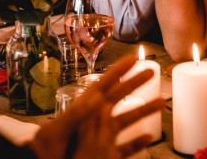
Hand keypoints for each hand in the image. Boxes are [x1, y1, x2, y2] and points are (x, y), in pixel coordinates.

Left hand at [27, 54, 163, 158]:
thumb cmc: (46, 146)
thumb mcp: (59, 127)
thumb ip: (78, 113)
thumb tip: (99, 97)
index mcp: (84, 108)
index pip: (105, 84)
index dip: (119, 70)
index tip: (134, 58)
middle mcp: (96, 119)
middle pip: (120, 97)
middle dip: (135, 83)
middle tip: (152, 71)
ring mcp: (101, 137)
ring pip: (127, 121)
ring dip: (144, 111)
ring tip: (161, 102)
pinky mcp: (104, 155)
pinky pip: (125, 148)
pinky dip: (138, 143)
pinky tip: (150, 138)